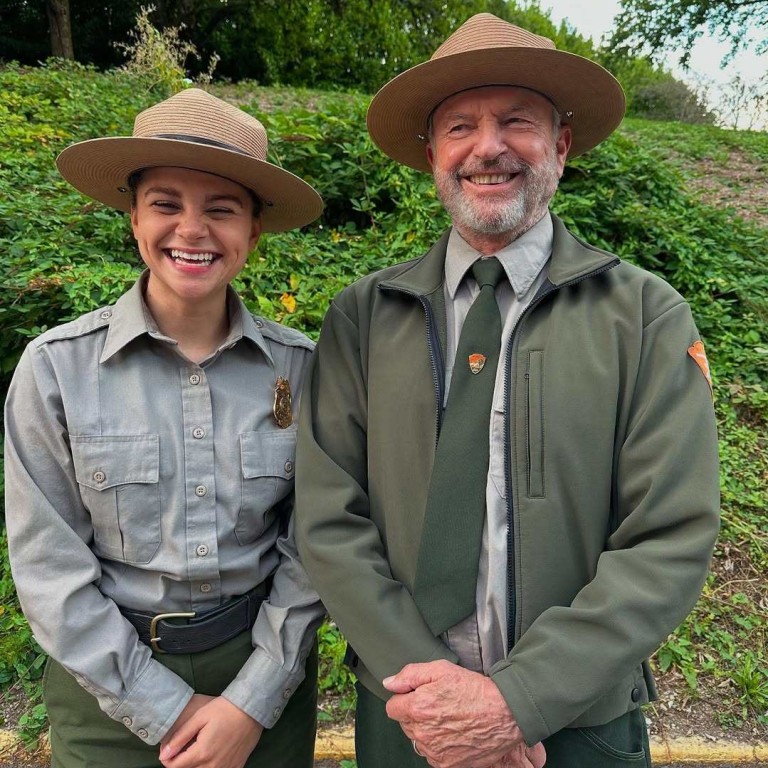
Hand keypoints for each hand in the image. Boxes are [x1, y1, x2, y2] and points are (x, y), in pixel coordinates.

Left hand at [160, 695, 263, 767]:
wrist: (251, 708)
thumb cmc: (224, 709)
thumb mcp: (200, 717)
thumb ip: (180, 737)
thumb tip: (164, 754)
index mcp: (202, 753)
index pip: (175, 766)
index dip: (168, 758)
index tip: (170, 749)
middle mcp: (213, 766)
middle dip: (182, 761)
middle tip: (186, 746)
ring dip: (196, 765)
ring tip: (200, 748)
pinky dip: (211, 766)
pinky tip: (214, 753)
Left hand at [383, 660, 544, 767]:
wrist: (505, 713)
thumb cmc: (475, 690)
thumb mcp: (441, 669)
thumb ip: (410, 675)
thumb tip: (389, 683)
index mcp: (418, 709)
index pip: (392, 708)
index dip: (404, 698)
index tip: (418, 695)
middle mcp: (423, 734)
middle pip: (405, 724)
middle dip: (416, 713)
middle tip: (438, 703)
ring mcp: (435, 752)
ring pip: (418, 740)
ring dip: (427, 730)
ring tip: (449, 717)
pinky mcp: (447, 765)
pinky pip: (432, 754)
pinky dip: (439, 745)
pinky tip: (454, 732)